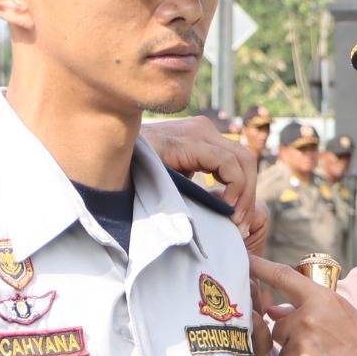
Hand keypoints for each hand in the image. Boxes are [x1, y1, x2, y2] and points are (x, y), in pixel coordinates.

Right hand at [140, 116, 265, 252]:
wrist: (106, 161)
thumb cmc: (133, 174)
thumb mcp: (171, 178)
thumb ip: (193, 183)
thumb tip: (221, 207)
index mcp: (199, 136)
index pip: (238, 160)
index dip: (245, 191)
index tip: (239, 222)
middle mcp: (201, 128)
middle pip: (245, 159)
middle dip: (249, 195)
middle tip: (243, 227)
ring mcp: (197, 131)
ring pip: (243, 160)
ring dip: (245, 195)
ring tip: (236, 222)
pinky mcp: (190, 142)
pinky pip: (228, 164)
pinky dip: (235, 187)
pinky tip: (226, 208)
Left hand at [250, 256, 356, 355]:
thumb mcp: (344, 316)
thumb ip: (309, 310)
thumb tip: (273, 311)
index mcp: (322, 300)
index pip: (283, 277)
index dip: (261, 267)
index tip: (246, 260)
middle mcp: (306, 320)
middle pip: (279, 328)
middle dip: (293, 338)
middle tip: (324, 348)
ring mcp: (300, 348)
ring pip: (283, 353)